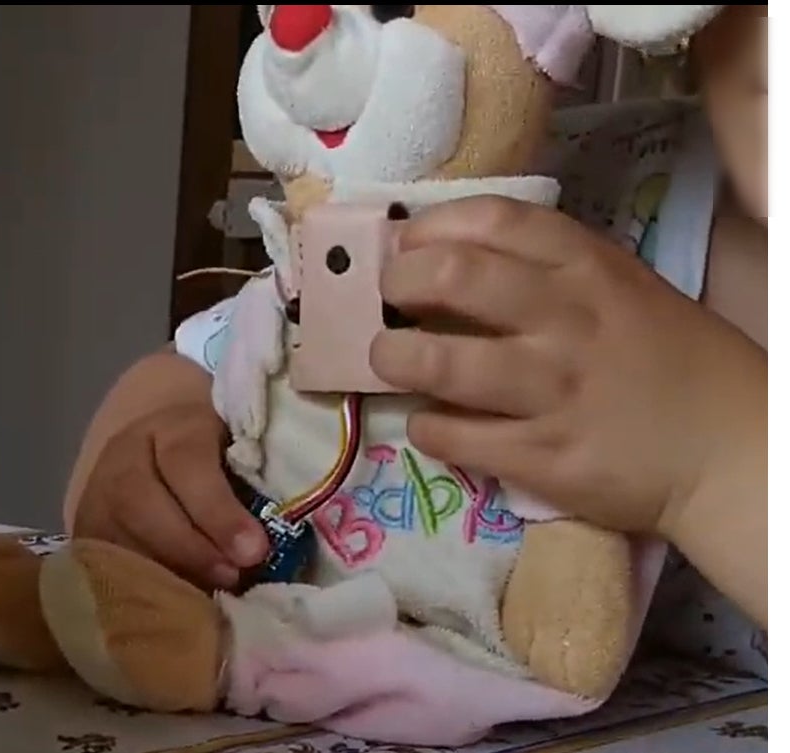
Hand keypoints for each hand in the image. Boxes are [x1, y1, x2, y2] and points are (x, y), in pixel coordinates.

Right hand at [73, 402, 268, 589]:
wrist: (172, 452)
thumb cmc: (226, 461)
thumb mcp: (246, 458)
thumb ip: (257, 490)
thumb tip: (267, 548)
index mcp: (176, 426)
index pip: (187, 461)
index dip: (218, 510)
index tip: (254, 550)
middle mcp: (127, 453)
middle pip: (139, 499)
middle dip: (189, 547)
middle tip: (231, 577)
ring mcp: (97, 491)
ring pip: (112, 535)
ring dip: (163, 573)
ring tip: (205, 596)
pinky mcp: (84, 528)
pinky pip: (99, 564)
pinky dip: (137, 589)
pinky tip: (171, 605)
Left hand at [370, 196, 766, 535]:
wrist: (726, 450)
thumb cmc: (666, 360)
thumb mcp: (620, 291)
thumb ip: (547, 272)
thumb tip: (448, 263)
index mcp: (589, 268)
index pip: (492, 221)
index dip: (430, 227)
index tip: (405, 244)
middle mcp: (568, 320)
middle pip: (454, 278)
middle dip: (399, 282)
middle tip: (386, 299)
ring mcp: (555, 391)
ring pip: (442, 362)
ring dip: (394, 357)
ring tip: (388, 359)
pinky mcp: (546, 457)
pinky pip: (458, 437)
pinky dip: (426, 427)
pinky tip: (427, 422)